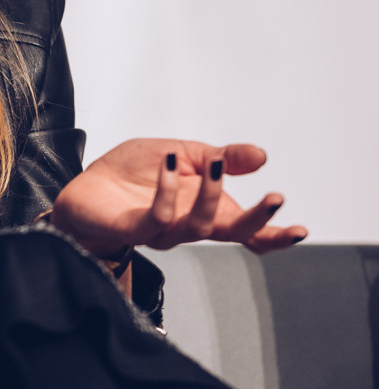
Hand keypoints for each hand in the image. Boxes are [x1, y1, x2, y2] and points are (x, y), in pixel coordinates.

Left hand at [49, 141, 307, 258]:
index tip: (302, 230)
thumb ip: (221, 158)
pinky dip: (168, 191)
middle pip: (232, 233)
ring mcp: (162, 231)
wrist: (86, 189)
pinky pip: (158, 218)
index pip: (246, 229)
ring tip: (218, 166)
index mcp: (205, 209)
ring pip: (197, 226)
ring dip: (212, 195)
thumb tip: (260, 155)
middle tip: (275, 198)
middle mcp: (188, 225)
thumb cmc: (132, 175)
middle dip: (258, 220)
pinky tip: (170, 166)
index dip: (274, 234)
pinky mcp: (133, 229)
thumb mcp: (183, 154)